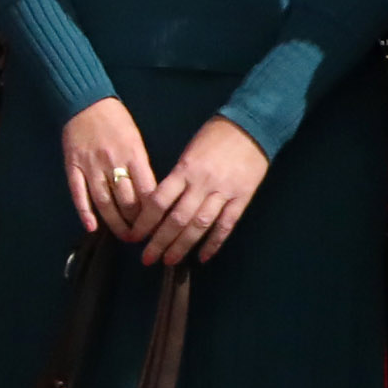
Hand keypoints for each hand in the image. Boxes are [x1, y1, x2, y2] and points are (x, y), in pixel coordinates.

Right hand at [58, 98, 156, 237]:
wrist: (86, 102)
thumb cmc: (116, 121)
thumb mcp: (136, 140)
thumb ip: (141, 167)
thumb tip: (149, 196)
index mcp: (134, 155)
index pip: (147, 192)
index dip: (152, 213)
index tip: (156, 227)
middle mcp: (113, 162)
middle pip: (126, 201)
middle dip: (135, 223)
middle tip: (140, 237)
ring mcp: (91, 166)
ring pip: (104, 201)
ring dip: (114, 222)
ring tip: (122, 236)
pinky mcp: (73, 166)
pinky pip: (79, 193)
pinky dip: (85, 212)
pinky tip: (92, 227)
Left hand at [139, 116, 272, 265]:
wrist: (252, 126)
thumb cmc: (215, 135)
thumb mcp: (189, 151)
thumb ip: (177, 177)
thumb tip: (159, 204)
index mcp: (184, 170)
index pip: (158, 201)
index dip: (145, 222)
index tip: (135, 236)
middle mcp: (202, 184)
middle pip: (176, 219)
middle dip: (160, 241)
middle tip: (147, 258)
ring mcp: (223, 193)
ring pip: (199, 226)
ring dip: (182, 246)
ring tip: (169, 261)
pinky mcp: (242, 198)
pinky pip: (226, 225)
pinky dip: (214, 243)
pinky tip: (203, 257)